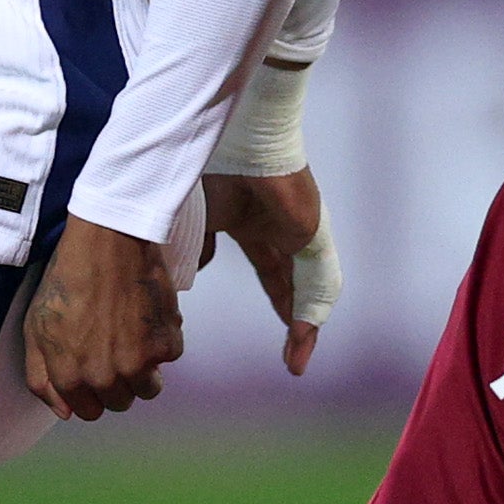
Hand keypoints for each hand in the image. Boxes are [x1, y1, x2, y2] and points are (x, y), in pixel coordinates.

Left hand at [22, 214, 182, 418]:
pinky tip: (146, 312)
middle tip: (114, 345)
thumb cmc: (68, 279)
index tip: (94, 367)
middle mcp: (104, 378)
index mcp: (70, 377)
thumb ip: (42, 377)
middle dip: (117, 381)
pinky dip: (162, 339)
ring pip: (149, 388)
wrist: (107, 239)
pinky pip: (169, 358)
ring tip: (133, 333)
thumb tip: (64, 413)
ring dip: (144, 368)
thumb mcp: (36, 328)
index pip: (88, 411)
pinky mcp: (166, 345)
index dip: (91, 390)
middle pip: (120, 403)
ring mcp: (137, 364)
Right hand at [198, 166, 334, 375]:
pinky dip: (308, 315)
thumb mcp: (194, 218)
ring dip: (302, 327)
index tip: (275, 324)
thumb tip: (189, 273)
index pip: (269, 269)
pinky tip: (301, 341)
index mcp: (251, 221)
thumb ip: (194, 246)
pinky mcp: (309, 236)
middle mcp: (279, 228)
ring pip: (306, 288)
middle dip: (291, 319)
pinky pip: (314, 284)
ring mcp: (297, 231)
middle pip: (290, 283)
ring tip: (296, 363)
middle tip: (293, 356)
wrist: (231, 140)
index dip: (274, 297)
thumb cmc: (209, 167)